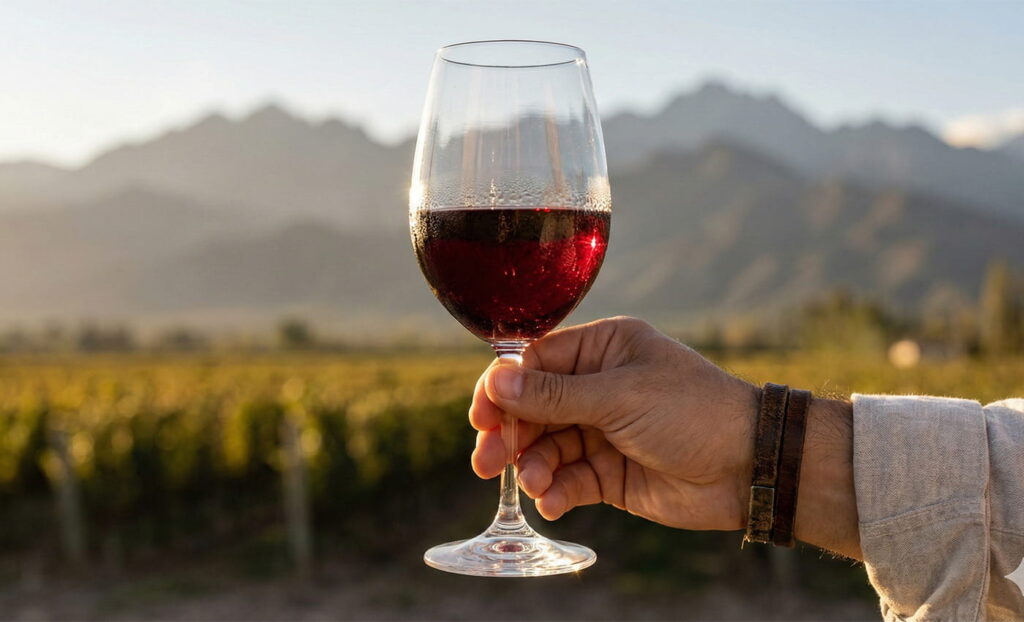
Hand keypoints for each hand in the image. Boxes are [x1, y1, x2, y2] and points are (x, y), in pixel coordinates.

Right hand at [469, 317, 759, 530]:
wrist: (749, 467)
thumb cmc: (692, 411)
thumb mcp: (619, 396)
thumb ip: (553, 395)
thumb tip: (495, 381)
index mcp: (603, 349)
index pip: (535, 362)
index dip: (503, 388)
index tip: (481, 416)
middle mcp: (598, 387)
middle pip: (533, 408)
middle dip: (510, 435)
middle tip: (487, 461)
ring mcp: (603, 431)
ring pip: (546, 448)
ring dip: (532, 466)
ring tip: (534, 483)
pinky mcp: (609, 473)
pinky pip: (568, 480)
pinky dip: (556, 491)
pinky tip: (553, 501)